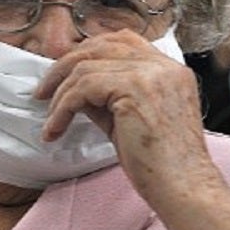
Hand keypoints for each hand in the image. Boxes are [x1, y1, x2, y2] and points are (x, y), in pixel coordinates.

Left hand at [34, 32, 220, 207]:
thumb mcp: (132, 120)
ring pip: (86, 67)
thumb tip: (73, 90)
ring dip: (60, 94)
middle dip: (65, 67)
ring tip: (51, 119)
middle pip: (100, 46)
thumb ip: (108, 98)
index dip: (89, 52)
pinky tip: (55, 129)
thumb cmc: (162, 165)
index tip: (65, 73)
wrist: (184, 188)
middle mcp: (163, 66)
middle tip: (44, 91)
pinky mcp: (133, 89)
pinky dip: (62, 109)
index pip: (123, 41)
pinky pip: (82, 89)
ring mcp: (150, 74)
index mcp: (170, 70)